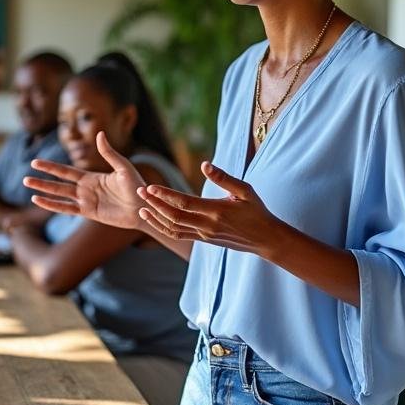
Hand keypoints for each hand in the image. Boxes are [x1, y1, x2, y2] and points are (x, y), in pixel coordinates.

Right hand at [23, 131, 145, 230]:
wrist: (144, 208)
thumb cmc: (137, 186)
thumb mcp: (123, 167)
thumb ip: (109, 153)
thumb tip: (99, 134)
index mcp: (92, 177)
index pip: (66, 171)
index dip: (51, 167)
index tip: (36, 162)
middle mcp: (86, 189)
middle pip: (59, 183)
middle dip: (42, 180)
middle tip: (25, 176)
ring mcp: (86, 202)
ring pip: (59, 196)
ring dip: (43, 191)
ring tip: (28, 188)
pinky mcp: (89, 213)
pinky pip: (67, 209)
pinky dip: (53, 205)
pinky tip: (39, 201)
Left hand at [137, 161, 283, 254]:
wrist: (265, 240)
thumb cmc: (257, 211)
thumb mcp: (245, 191)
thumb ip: (224, 178)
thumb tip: (204, 164)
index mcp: (216, 211)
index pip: (184, 203)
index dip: (165, 195)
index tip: (150, 186)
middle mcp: (207, 225)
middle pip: (174, 216)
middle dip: (155, 204)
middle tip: (139, 192)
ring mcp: (203, 235)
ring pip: (173, 228)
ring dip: (156, 218)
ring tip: (141, 207)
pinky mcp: (202, 240)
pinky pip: (178, 235)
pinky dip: (163, 228)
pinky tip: (154, 219)